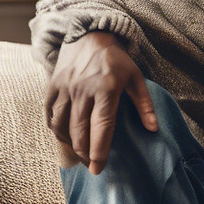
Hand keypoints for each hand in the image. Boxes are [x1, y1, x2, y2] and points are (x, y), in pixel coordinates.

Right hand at [45, 32, 156, 174]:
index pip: (102, 125)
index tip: (99, 166)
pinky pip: (50, 113)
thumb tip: (153, 129)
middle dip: (84, 152)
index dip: (100, 148)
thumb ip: (145, 104)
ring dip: (69, 143)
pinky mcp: (52, 86)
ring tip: (79, 155)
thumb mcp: (136, 78)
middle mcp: (83, 90)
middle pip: (80, 129)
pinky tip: (64, 138)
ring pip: (61, 124)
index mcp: (107, 88)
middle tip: (91, 167)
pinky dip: (55, 129)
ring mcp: (65, 88)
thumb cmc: (117, 60)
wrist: (90, 36)